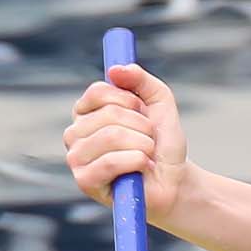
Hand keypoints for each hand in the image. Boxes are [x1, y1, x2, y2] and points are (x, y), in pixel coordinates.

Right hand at [64, 62, 189, 224]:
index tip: (144, 112)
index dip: (130, 100)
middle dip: (142, 126)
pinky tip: (142, 169)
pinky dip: (138, 162)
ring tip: (147, 155)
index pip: (99, 91)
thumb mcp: (160, 102)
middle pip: (109, 114)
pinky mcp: (84, 181)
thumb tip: (116, 69)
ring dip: (143, 145)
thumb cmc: (162, 143)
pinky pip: (111, 161)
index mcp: (86, 112)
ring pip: (111, 136)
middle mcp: (75, 133)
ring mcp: (76, 158)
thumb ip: (140, 80)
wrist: (175, 180)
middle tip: (149, 140)